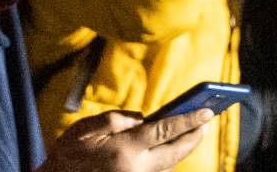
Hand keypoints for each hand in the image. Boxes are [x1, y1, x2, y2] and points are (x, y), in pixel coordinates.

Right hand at [40, 109, 213, 171]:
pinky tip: (172, 147)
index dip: (190, 120)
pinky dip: (169, 159)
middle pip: (176, 151)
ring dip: (183, 148)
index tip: (208, 111)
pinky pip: (159, 171)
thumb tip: (142, 119)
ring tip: (194, 132)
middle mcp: (137, 168)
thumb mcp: (86, 129)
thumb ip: (117, 119)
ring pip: (171, 164)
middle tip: (206, 121)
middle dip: (194, 136)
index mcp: (126, 149)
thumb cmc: (68, 155)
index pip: (166, 130)